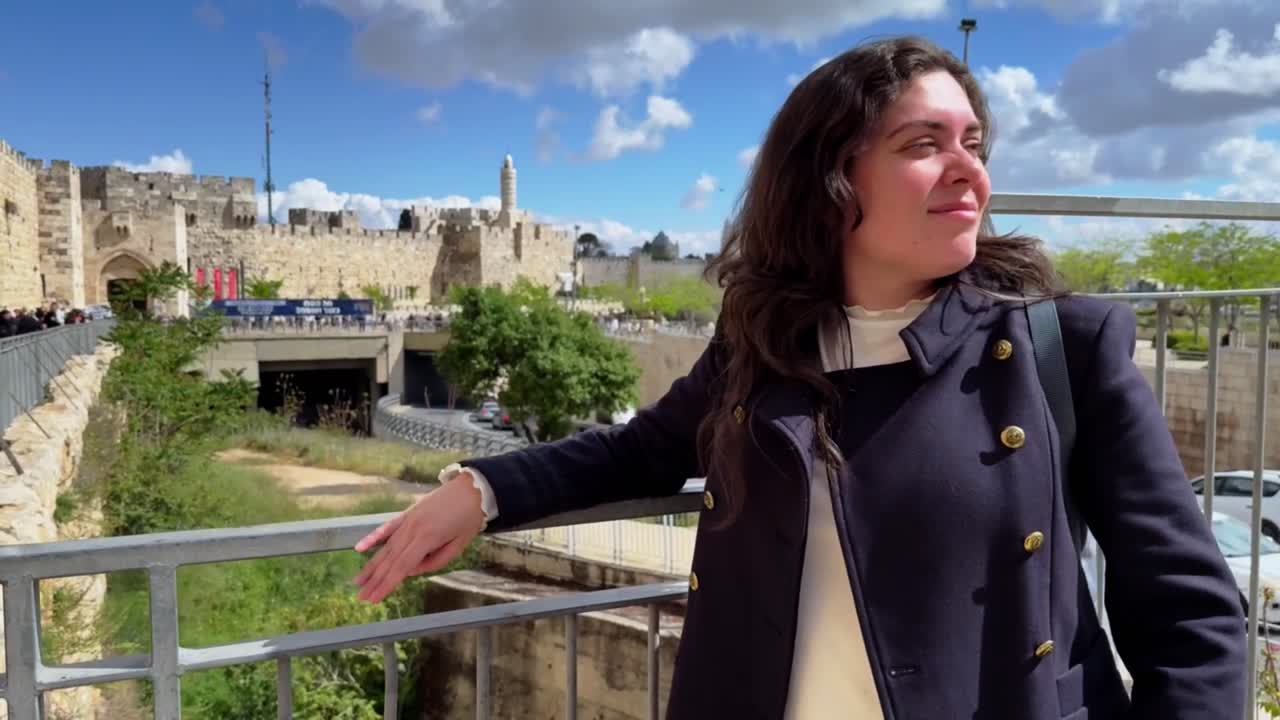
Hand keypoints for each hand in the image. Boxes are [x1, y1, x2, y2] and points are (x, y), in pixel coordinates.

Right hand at [352, 472, 485, 602]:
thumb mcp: (458, 546)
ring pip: (386, 546)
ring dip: (371, 565)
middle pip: (390, 560)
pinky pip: (387, 527)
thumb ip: (435, 561)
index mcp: (426, 539)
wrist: (472, 489)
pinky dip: (373, 538)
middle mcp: (412, 530)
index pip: (402, 567)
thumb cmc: (469, 519)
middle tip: (361, 597)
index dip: (386, 585)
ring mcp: (407, 520)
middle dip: (374, 580)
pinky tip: (360, 547)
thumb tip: (411, 571)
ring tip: (357, 581)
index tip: (374, 599)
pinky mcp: (407, 513)